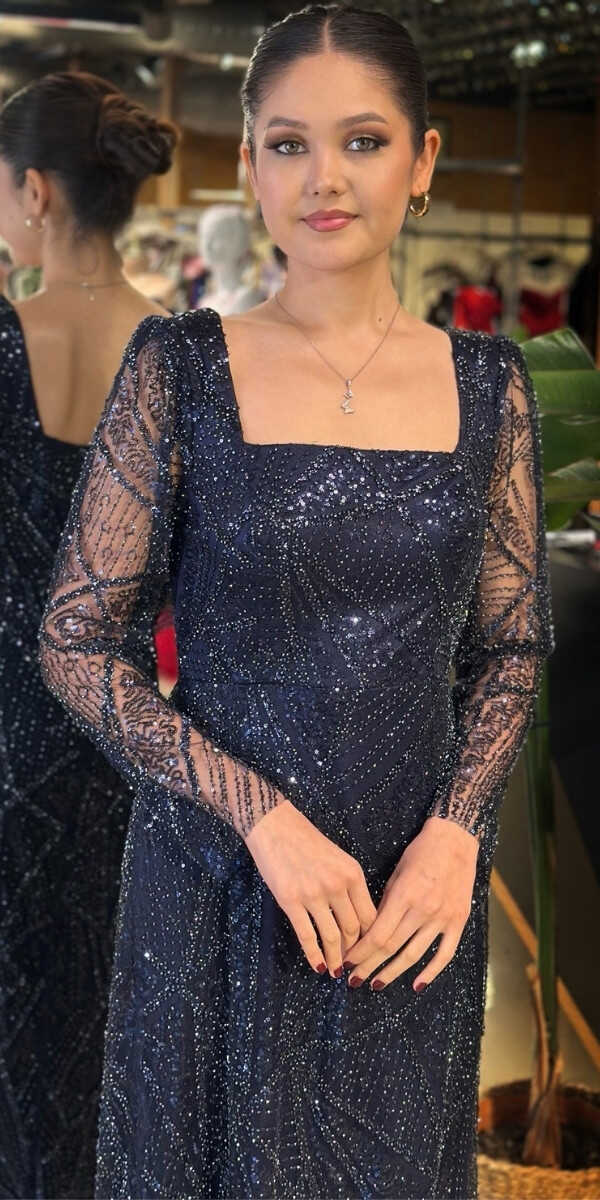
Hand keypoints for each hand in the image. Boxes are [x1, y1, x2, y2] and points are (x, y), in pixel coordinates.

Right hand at [244, 800, 376, 977]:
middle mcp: (337, 885)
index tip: (370, 953)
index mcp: (353, 873)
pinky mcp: (290, 900)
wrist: (274, 826)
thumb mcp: (338, 859)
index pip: (370, 915)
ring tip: (337, 972)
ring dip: (336, 958)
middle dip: (355, 953)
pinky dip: (314, 954)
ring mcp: (313, 893)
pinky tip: (318, 966)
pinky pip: (307, 935)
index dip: (372, 940)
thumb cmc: (307, 841)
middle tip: (354, 967)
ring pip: (333, 936)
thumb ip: (349, 886)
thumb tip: (357, 920)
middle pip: (354, 929)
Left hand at [344, 816, 478, 991]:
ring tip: (376, 984)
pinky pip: (444, 954)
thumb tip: (370, 931)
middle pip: (391, 947)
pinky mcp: (458, 922)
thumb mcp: (397, 873)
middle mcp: (423, 909)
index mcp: (404, 895)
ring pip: (413, 955)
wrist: (455, 840)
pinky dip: (431, 972)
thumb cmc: (421, 852)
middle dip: (369, 966)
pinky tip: (416, 985)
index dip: (360, 952)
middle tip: (354, 979)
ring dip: (392, 973)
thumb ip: (385, 903)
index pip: (378, 934)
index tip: (347, 962)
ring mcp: (442, 918)